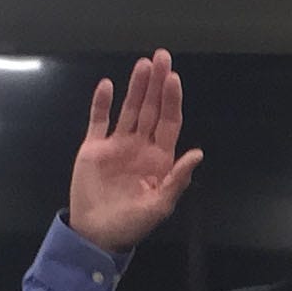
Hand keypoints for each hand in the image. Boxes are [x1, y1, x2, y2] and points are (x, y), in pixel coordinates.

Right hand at [68, 49, 203, 252]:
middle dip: (157, 84)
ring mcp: (117, 144)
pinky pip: (98, 120)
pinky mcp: (93, 147)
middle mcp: (140, 145)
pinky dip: (101, 103)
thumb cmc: (132, 223)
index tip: (174, 79)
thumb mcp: (160, 205)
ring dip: (135, 87)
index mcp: (159, 158)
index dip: (172, 100)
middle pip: (152, 109)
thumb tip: (197, 154)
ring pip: (129, 109)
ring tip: (142, 65)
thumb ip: (177, 179)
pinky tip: (106, 85)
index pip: (169, 122)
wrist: (96, 233)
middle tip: (161, 57)